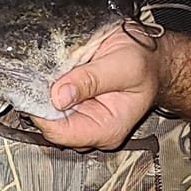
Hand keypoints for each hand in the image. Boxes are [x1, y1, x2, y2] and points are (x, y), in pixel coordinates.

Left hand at [32, 26, 162, 150]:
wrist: (152, 57)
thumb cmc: (146, 64)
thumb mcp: (124, 65)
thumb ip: (92, 79)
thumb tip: (59, 95)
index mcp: (108, 129)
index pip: (59, 133)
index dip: (42, 111)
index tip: (38, 87)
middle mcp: (93, 129)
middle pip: (49, 125)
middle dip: (42, 100)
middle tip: (47, 73)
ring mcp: (83, 120)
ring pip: (47, 114)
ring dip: (45, 92)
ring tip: (57, 70)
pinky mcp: (75, 108)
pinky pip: (51, 103)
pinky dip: (49, 87)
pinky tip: (59, 73)